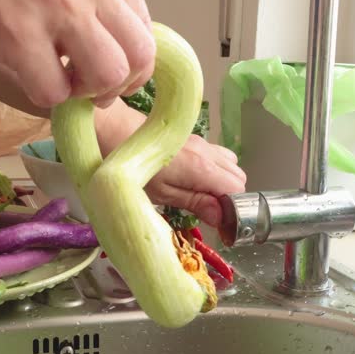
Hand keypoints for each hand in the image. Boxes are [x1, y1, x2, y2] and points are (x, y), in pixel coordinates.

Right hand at [0, 0, 154, 108]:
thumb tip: (116, 38)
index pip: (145, 24)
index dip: (130, 56)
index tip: (110, 65)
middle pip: (140, 54)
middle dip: (121, 81)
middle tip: (95, 85)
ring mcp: (55, 6)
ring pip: (109, 76)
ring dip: (89, 92)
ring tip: (65, 81)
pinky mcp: (18, 34)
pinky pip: (55, 93)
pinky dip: (46, 96)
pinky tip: (31, 77)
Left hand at [95, 100, 246, 226]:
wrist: (115, 131)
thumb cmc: (135, 168)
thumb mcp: (162, 194)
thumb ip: (195, 202)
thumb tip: (221, 217)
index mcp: (203, 169)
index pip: (238, 190)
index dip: (232, 209)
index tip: (219, 222)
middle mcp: (208, 154)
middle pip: (238, 177)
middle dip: (229, 197)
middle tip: (208, 210)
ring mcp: (202, 144)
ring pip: (231, 165)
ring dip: (223, 182)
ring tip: (201, 195)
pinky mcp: (194, 140)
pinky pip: (218, 155)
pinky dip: (216, 169)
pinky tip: (195, 178)